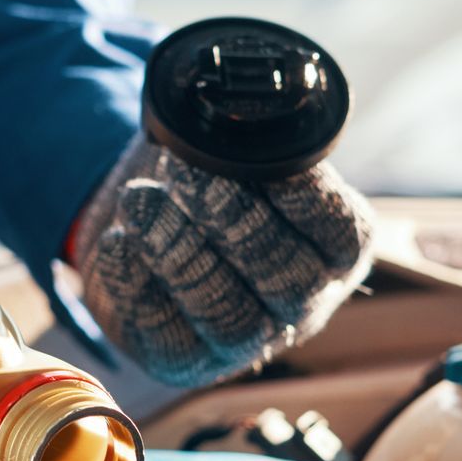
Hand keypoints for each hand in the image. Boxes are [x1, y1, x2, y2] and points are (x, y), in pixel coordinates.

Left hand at [72, 139, 372, 386]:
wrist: (143, 226)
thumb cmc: (204, 182)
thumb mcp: (235, 153)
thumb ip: (247, 140)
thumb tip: (232, 101)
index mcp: (335, 247)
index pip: (342, 231)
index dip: (304, 197)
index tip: (255, 157)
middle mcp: (303, 302)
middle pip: (285, 279)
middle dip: (233, 222)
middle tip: (189, 176)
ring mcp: (246, 340)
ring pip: (227, 316)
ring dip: (179, 252)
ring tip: (139, 200)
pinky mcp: (185, 360)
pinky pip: (165, 334)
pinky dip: (136, 282)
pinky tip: (120, 240)